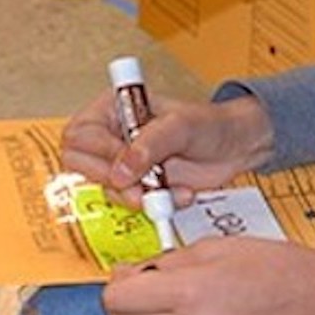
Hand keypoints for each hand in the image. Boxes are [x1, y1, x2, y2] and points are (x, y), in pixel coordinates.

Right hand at [60, 87, 273, 211]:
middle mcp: (111, 135)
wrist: (235, 148)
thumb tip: (120, 171)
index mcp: (113, 109)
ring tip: (169, 190)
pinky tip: (178, 194)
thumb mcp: (180, 126)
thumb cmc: (208, 124)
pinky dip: (154, 205)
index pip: (80, 133)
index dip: (100, 152)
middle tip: (140, 185)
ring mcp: (124, 163)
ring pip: (105, 187)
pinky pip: (130, 202)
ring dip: (137, 195)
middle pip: (78, 162)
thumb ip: (149, 145)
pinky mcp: (138, 186)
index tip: (129, 163)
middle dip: (111, 179)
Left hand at [103, 238, 314, 314]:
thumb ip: (166, 262)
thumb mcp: (213, 247)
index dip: (118, 284)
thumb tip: (132, 274)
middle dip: (127, 305)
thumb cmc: (276, 270)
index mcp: (188, 296)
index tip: (130, 274)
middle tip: (147, 287)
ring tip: (171, 305)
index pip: (117, 300)